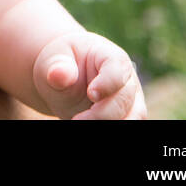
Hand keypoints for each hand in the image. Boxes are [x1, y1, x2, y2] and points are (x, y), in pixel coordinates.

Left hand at [32, 31, 146, 119]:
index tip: (91, 94)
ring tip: (78, 121)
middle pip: (124, 100)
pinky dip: (110, 128)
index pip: (118, 70)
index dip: (107, 84)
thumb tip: (58, 74)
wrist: (62, 78)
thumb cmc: (60, 62)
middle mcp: (126, 80)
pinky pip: (127, 125)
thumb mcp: (52, 57)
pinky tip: (81, 122)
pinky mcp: (125, 117)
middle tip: (76, 120)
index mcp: (110, 57)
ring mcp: (129, 101)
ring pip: (133, 117)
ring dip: (108, 124)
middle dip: (101, 114)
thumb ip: (58, 65)